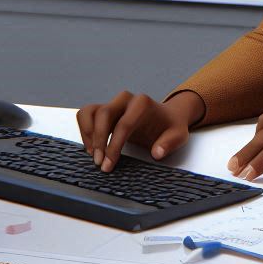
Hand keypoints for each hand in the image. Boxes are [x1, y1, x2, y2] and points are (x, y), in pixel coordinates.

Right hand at [77, 90, 200, 171]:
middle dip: (99, 140)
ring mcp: (113, 103)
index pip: (124, 124)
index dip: (114, 146)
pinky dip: (84, 130)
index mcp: (142, 103)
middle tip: (99, 163)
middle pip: (104, 114)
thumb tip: (157, 153)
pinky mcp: (104, 109)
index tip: (109, 164)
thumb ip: (169, 143)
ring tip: (93, 155)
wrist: (166, 117)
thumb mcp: (178, 136)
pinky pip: (86, 114)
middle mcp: (125, 99)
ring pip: (90, 112)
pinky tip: (91, 147)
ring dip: (88, 134)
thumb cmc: (170, 127)